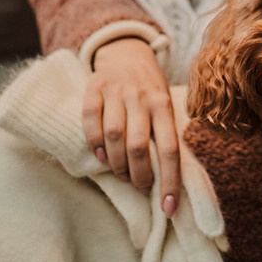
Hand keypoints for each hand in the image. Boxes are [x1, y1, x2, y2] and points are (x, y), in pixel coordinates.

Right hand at [82, 37, 180, 214]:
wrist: (126, 52)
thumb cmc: (150, 91)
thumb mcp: (165, 107)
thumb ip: (164, 135)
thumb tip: (166, 181)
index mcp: (164, 105)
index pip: (170, 149)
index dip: (170, 181)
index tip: (169, 208)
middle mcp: (141, 97)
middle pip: (138, 146)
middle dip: (140, 175)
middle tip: (141, 187)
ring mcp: (116, 91)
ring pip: (114, 136)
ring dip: (116, 164)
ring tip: (122, 174)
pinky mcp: (93, 87)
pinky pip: (90, 119)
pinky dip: (94, 142)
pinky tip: (100, 156)